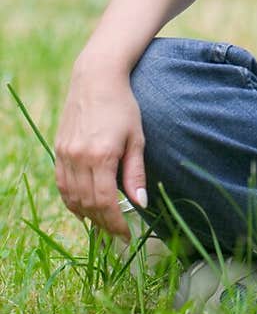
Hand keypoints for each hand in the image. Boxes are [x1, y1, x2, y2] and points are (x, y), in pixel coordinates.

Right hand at [55, 63, 147, 240]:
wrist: (96, 79)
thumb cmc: (123, 106)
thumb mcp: (136, 138)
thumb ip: (135, 172)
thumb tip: (141, 204)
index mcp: (101, 156)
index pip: (106, 202)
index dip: (115, 223)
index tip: (126, 233)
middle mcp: (79, 158)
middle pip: (88, 204)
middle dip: (103, 223)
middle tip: (116, 233)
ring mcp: (65, 154)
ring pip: (71, 198)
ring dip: (86, 215)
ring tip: (102, 223)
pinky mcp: (58, 150)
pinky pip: (62, 184)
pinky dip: (71, 201)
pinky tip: (82, 208)